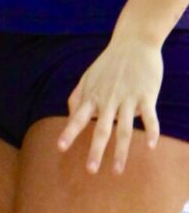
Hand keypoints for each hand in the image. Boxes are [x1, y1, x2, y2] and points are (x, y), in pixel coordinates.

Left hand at [58, 31, 162, 172]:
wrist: (133, 42)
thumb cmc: (109, 62)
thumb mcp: (88, 77)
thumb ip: (77, 96)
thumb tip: (69, 116)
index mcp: (93, 95)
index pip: (77, 117)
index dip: (69, 132)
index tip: (59, 147)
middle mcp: (108, 99)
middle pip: (101, 129)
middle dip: (95, 151)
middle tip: (91, 171)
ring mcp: (128, 98)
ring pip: (124, 129)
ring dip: (121, 152)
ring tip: (118, 171)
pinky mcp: (146, 96)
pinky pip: (150, 118)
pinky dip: (151, 132)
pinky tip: (151, 146)